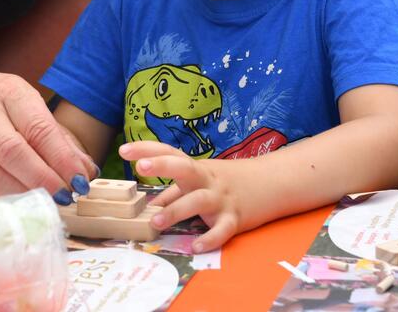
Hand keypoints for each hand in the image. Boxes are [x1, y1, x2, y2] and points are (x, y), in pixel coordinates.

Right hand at [0, 71, 95, 198]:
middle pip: (14, 152)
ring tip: (48, 202)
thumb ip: (56, 136)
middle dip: (44, 179)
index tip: (80, 178)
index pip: (38, 128)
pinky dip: (6, 199)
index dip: (61, 157)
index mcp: (8, 92)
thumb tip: (86, 169)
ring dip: (25, 193)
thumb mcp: (25, 104)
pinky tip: (25, 202)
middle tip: (66, 195)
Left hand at [119, 141, 247, 251]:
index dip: (147, 150)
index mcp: (197, 170)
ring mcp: (222, 199)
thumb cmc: (231, 181)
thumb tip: (152, 204)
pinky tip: (196, 247)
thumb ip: (176, 191)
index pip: (170, 153)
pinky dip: (210, 239)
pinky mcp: (236, 219)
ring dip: (176, 210)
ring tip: (156, 222)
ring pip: (199, 201)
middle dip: (162, 166)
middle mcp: (207, 180)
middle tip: (140, 168)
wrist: (273, 183)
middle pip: (184, 168)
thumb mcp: (203, 180)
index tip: (124, 150)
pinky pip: (222, 229)